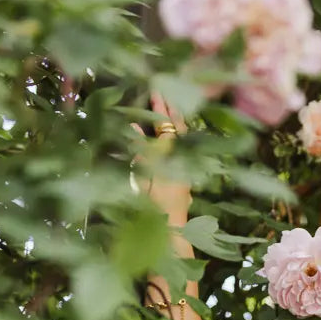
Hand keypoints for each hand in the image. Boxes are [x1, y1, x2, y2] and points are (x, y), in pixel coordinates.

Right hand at [131, 91, 191, 222]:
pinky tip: (173, 135)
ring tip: (171, 107)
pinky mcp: (185, 178)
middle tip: (166, 90)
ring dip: (177, 122)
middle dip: (172, 109)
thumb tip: (134, 125)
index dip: (161, 107)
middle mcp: (183, 159)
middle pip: (180, 128)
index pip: (168, 125)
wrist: (172, 230)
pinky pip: (183, 150)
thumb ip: (139, 150)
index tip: (155, 89)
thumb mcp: (143, 176)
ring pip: (184, 139)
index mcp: (173, 155)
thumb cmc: (155, 205)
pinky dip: (177, 137)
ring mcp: (186, 168)